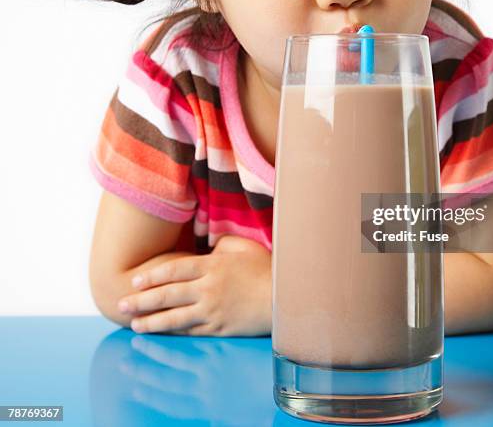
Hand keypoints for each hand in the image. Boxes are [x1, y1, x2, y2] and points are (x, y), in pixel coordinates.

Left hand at [117, 237, 271, 335]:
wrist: (284, 296)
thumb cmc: (265, 267)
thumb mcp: (242, 246)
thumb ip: (220, 245)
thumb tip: (207, 249)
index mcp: (212, 266)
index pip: (174, 270)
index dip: (152, 276)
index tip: (134, 281)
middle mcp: (208, 289)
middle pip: (167, 295)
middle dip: (142, 301)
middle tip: (122, 305)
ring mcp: (213, 311)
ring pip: (175, 318)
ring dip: (152, 322)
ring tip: (135, 325)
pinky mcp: (220, 328)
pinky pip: (192, 331)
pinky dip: (174, 333)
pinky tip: (163, 334)